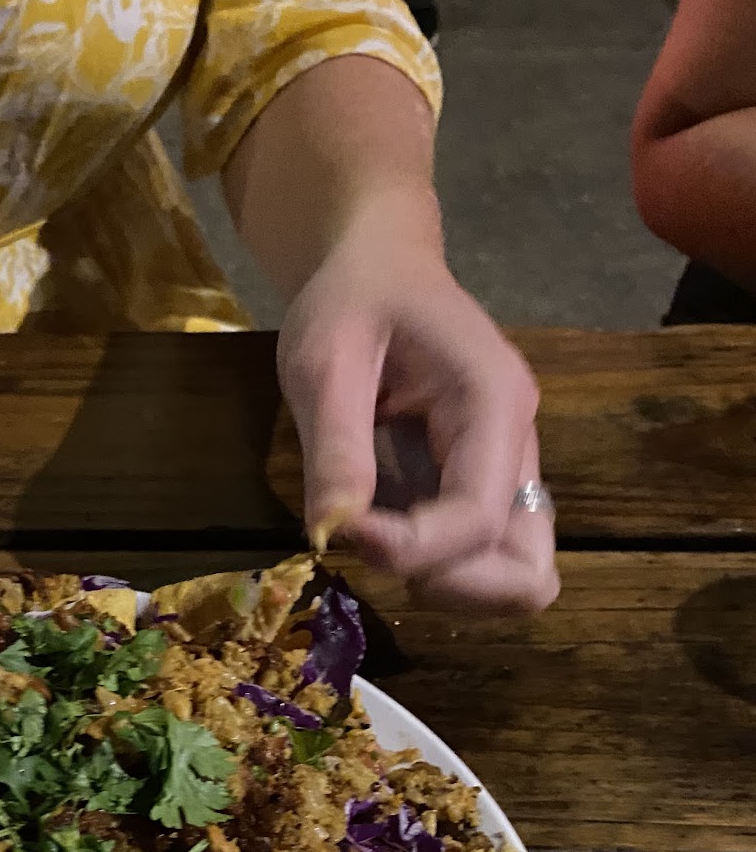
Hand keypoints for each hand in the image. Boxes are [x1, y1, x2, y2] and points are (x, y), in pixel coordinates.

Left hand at [277, 235, 558, 613]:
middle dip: (449, 586)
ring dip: (445, 587)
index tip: (344, 531)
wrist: (379, 265)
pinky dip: (438, 572)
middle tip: (372, 549)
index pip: (477, 520)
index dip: (411, 550)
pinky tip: (384, 536)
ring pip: (513, 578)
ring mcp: (508, 474)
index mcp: (493, 404)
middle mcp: (517, 448)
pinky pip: (484, 561)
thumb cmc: (353, 297)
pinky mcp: (483, 490)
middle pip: (526, 571)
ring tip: (376, 542)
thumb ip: (335, 445)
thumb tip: (332, 532)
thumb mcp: (325, 358)